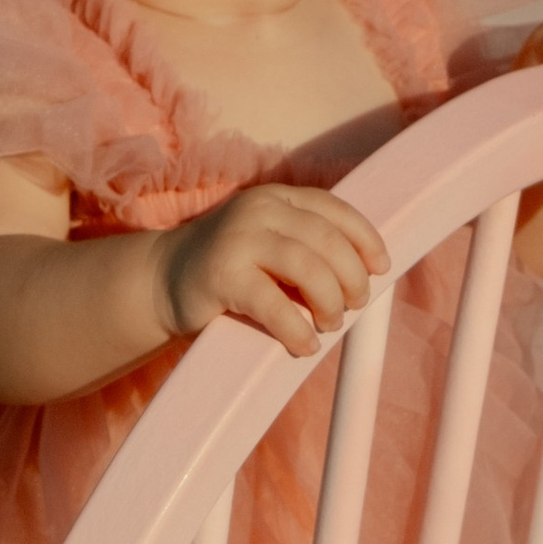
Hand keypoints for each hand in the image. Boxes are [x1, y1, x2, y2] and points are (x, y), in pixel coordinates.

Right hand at [158, 184, 389, 359]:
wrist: (162, 281)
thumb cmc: (230, 270)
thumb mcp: (270, 245)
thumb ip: (307, 248)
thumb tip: (366, 279)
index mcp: (277, 198)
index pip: (334, 209)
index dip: (365, 239)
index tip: (381, 268)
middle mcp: (259, 209)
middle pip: (327, 240)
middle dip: (351, 278)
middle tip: (353, 305)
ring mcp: (239, 239)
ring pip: (308, 267)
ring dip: (329, 302)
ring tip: (329, 324)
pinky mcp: (222, 275)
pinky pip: (274, 304)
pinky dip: (297, 329)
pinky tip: (303, 345)